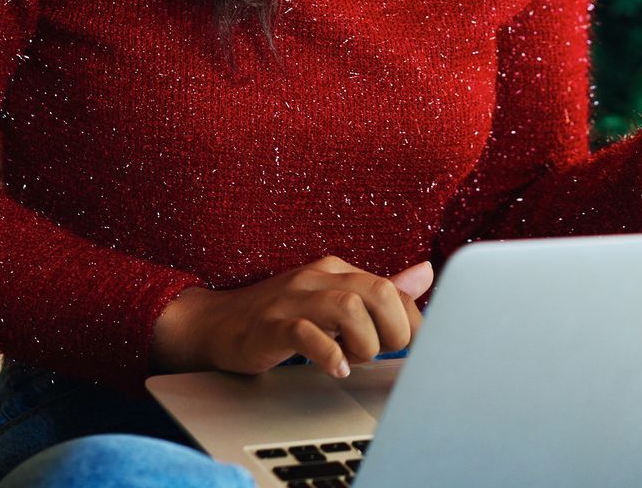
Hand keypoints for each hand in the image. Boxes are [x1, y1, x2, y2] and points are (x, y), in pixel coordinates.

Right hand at [152, 255, 434, 377]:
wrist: (216, 323)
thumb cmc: (280, 314)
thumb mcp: (333, 297)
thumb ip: (378, 290)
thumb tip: (426, 273)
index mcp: (337, 271)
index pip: (392, 289)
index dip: (408, 322)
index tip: (405, 347)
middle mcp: (318, 279)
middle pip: (377, 292)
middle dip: (393, 329)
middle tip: (383, 353)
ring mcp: (292, 301)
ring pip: (348, 308)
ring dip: (363, 342)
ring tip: (354, 359)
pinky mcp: (270, 327)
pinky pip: (306, 334)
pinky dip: (328, 354)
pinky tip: (335, 369)